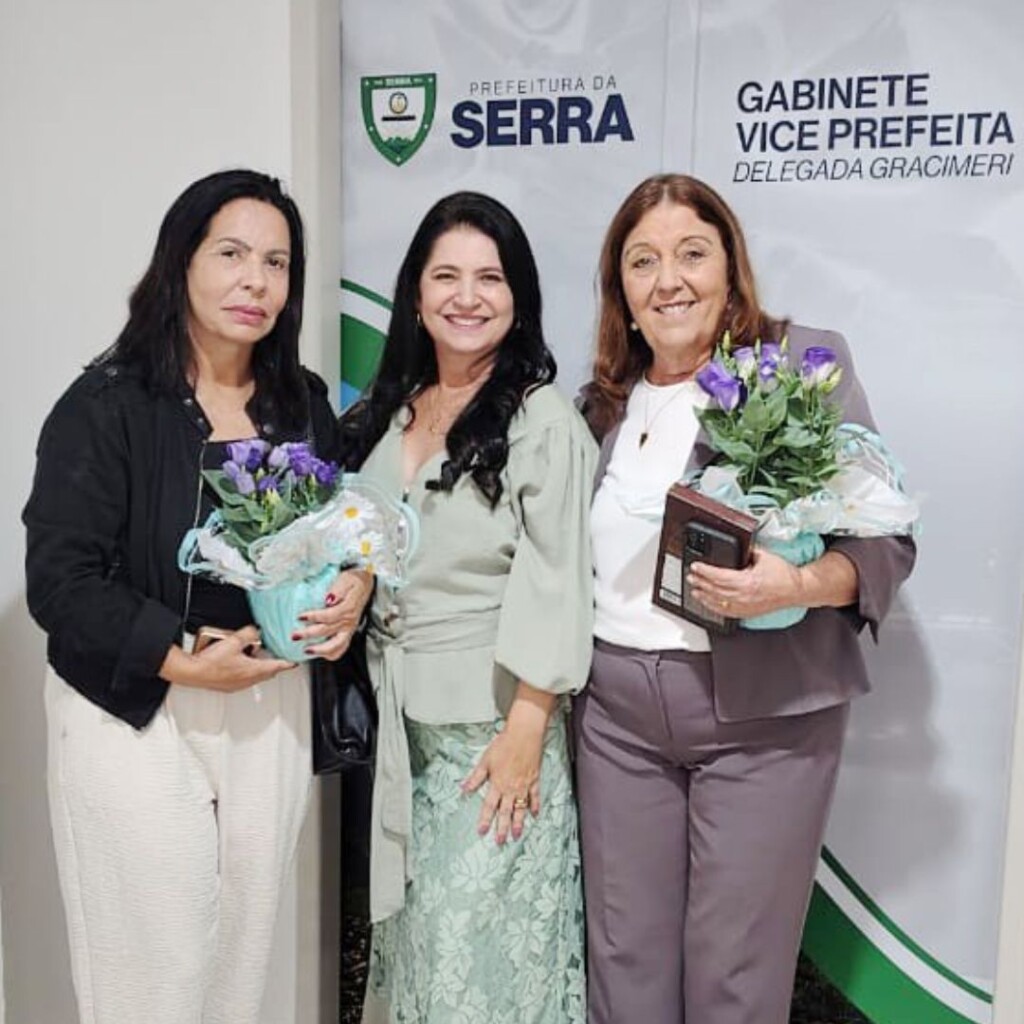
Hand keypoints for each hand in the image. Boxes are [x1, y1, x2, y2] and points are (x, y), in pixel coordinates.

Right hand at [162, 625, 294, 691]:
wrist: (192, 673)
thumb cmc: (211, 662)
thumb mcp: (234, 641)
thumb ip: (249, 633)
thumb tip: (255, 630)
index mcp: (254, 670)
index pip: (277, 666)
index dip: (287, 663)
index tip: (294, 662)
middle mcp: (248, 680)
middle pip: (267, 673)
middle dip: (273, 665)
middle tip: (277, 657)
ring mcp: (238, 685)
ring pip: (255, 676)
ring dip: (258, 668)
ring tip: (255, 656)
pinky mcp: (228, 686)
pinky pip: (243, 678)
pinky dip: (246, 671)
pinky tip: (238, 663)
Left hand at [293, 568, 373, 660]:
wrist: (365, 585)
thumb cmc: (354, 581)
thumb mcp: (347, 579)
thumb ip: (338, 589)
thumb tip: (329, 599)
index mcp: (348, 607)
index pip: (330, 616)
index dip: (314, 617)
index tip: (300, 616)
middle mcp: (349, 621)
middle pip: (328, 631)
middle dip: (310, 635)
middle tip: (295, 635)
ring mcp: (349, 629)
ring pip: (336, 646)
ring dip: (320, 650)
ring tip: (306, 650)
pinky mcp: (347, 634)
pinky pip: (341, 649)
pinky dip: (329, 654)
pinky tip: (318, 652)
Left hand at [462, 691, 549, 844]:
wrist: (524, 734)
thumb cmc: (503, 744)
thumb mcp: (485, 760)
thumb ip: (476, 777)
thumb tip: (464, 788)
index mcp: (497, 783)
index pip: (489, 806)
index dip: (485, 819)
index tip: (482, 832)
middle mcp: (511, 788)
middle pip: (506, 812)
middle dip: (502, 828)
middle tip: (500, 841)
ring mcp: (524, 786)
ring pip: (521, 808)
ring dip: (518, 823)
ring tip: (516, 835)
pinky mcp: (534, 780)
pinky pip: (535, 797)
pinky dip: (534, 806)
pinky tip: (534, 815)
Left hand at [687, 546, 803, 619]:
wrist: (797, 590)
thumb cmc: (784, 575)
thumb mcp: (764, 556)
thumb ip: (748, 551)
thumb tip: (737, 547)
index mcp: (747, 581)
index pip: (719, 576)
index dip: (705, 571)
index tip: (695, 566)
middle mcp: (744, 595)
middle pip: (715, 589)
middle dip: (701, 582)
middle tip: (691, 577)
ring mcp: (745, 606)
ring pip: (718, 602)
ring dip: (704, 596)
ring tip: (694, 590)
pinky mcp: (748, 612)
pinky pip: (726, 612)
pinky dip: (714, 608)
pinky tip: (707, 604)